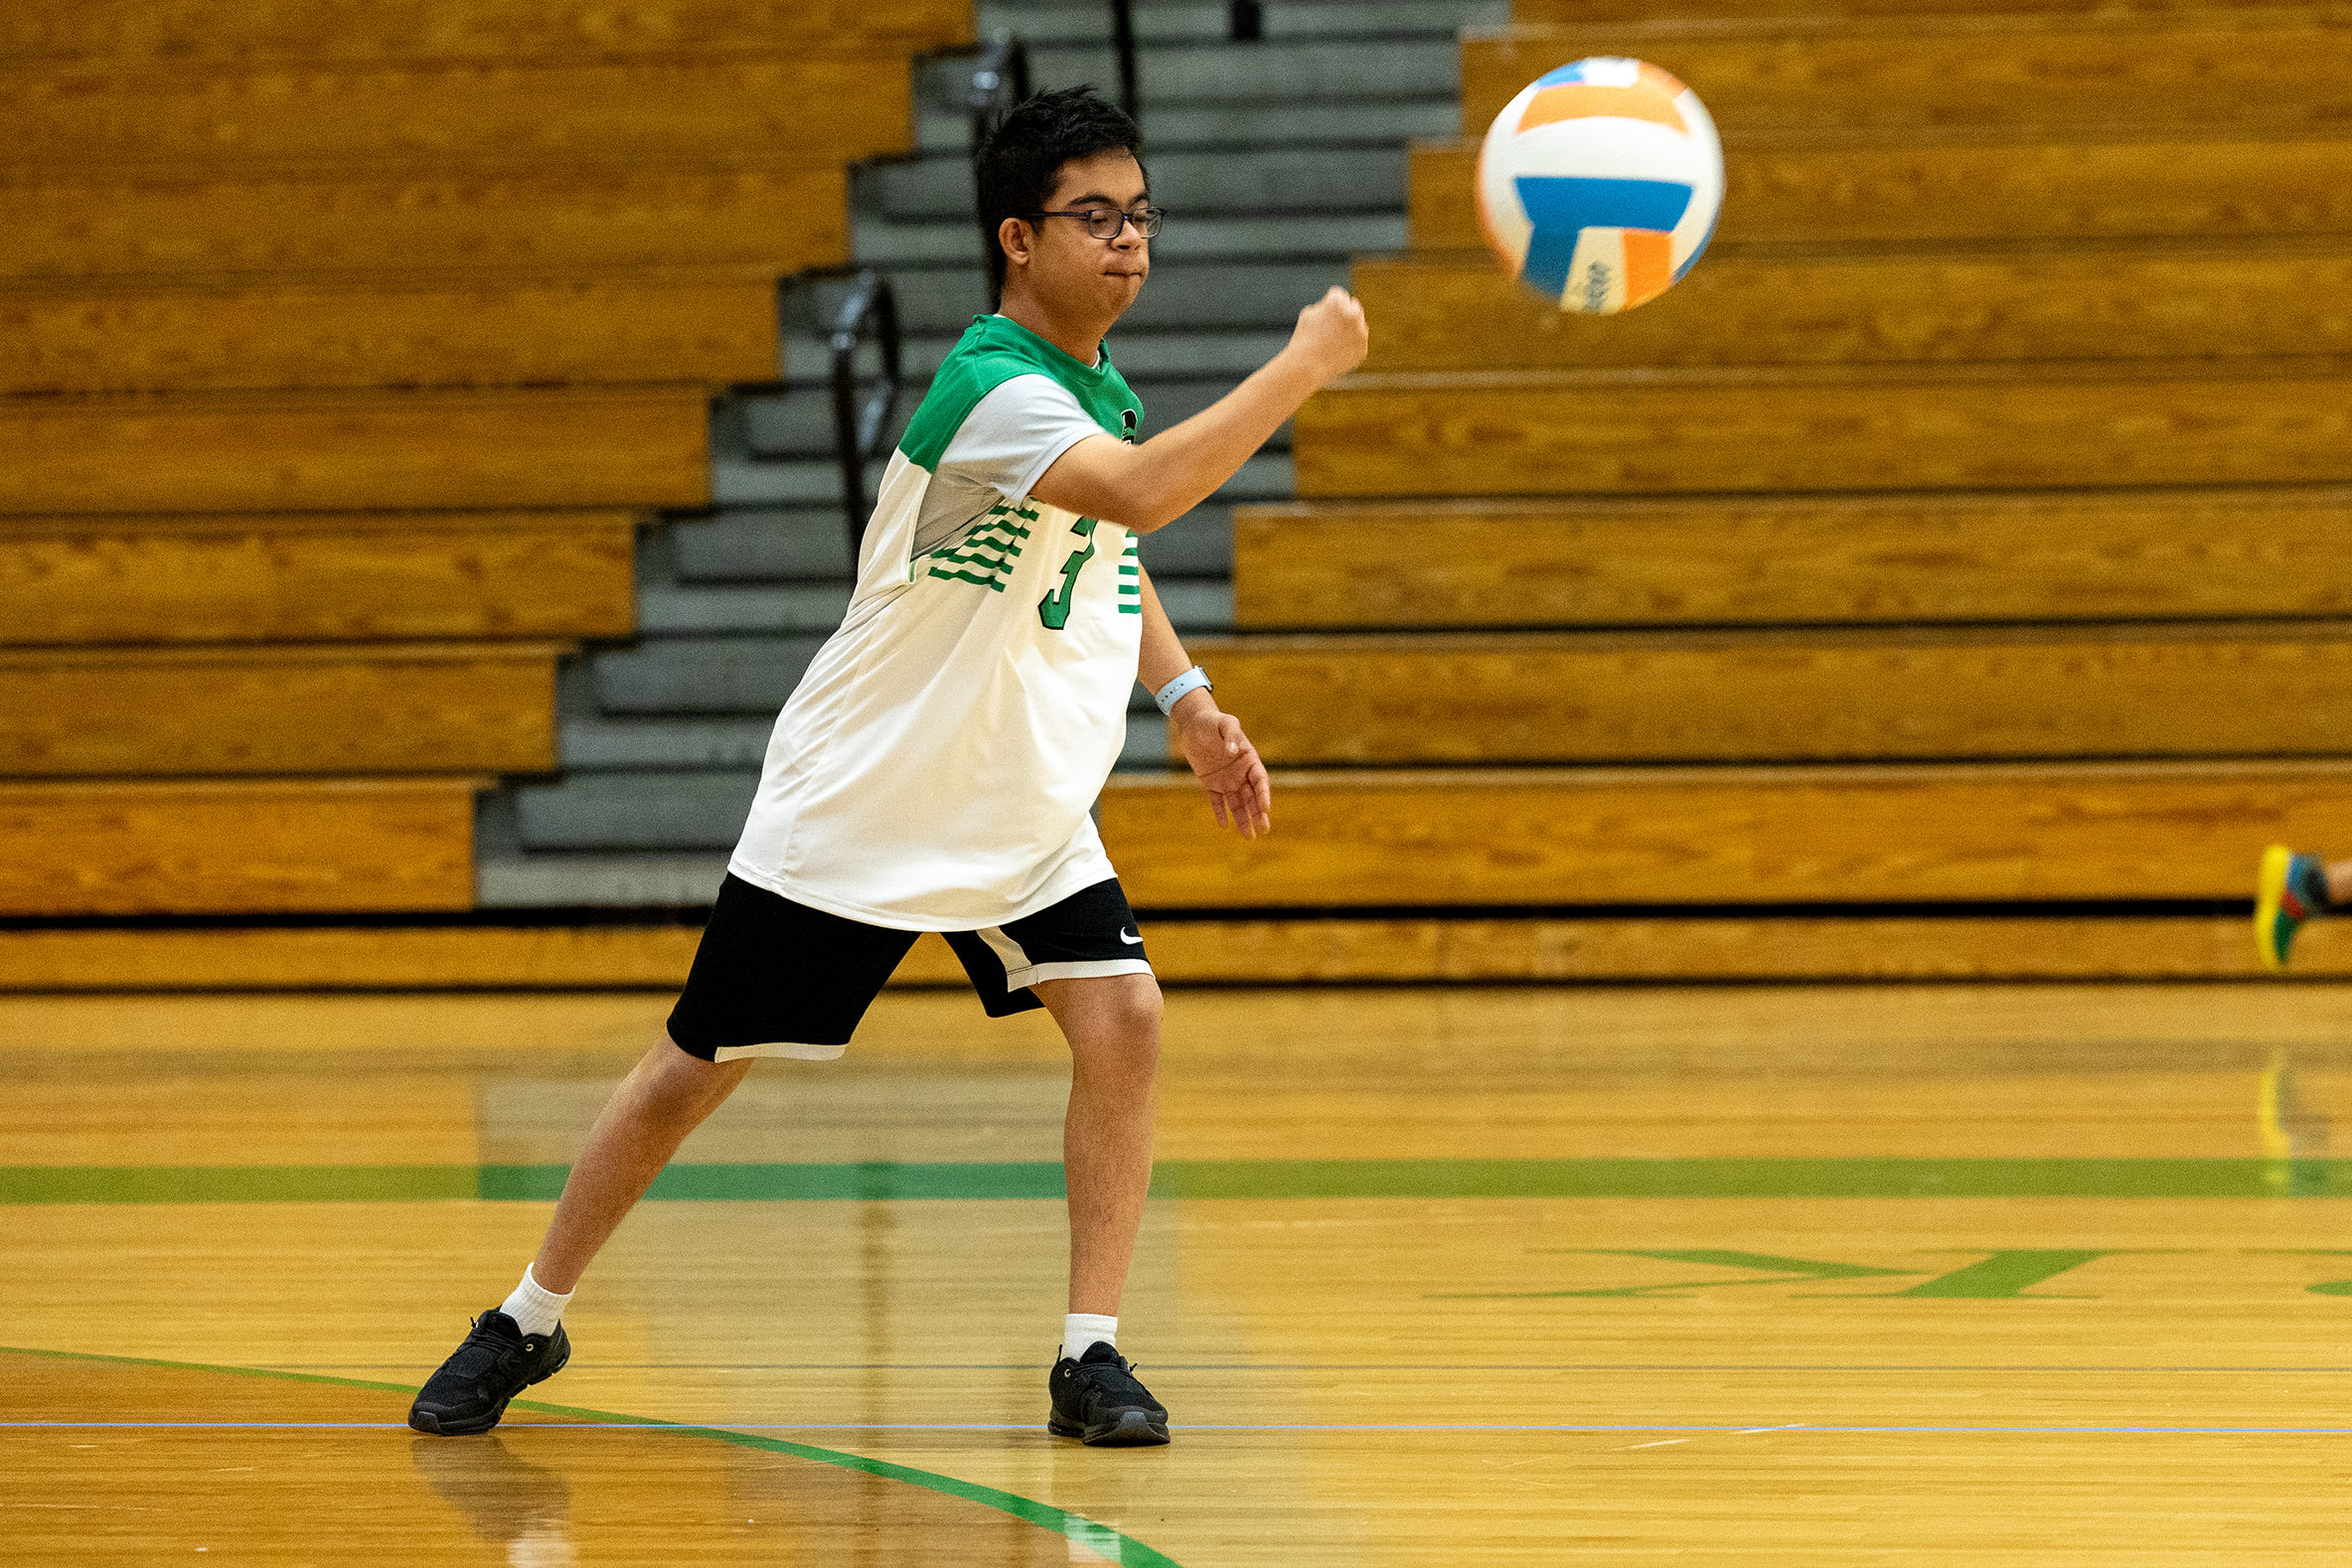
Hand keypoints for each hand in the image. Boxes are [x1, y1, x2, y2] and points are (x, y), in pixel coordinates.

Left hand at [1173, 703, 1271, 840]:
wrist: (1194, 724)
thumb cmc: (1213, 721)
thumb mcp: (1225, 722)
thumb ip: (1231, 734)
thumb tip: (1232, 752)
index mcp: (1249, 759)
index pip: (1260, 781)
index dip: (1264, 795)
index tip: (1266, 809)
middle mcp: (1240, 773)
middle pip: (1252, 797)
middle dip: (1258, 814)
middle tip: (1264, 830)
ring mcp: (1227, 779)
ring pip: (1237, 803)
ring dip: (1243, 819)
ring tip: (1250, 837)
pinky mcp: (1211, 783)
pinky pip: (1217, 802)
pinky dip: (1221, 813)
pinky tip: (1225, 827)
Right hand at [1287, 286, 1368, 386]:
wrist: (1306, 367)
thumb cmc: (1303, 339)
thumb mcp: (1309, 314)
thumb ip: (1326, 305)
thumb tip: (1340, 307)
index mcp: (1338, 301)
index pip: (1338, 295)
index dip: (1327, 306)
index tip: (1320, 319)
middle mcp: (1353, 313)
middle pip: (1353, 307)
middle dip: (1344, 314)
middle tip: (1329, 329)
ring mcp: (1360, 332)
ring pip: (1358, 325)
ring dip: (1348, 330)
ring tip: (1330, 342)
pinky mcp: (1363, 348)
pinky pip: (1358, 343)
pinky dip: (1349, 346)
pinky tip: (1335, 352)